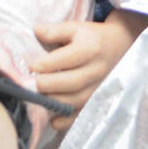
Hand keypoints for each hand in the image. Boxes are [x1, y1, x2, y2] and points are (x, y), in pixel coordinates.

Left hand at [32, 13, 147, 129]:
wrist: (120, 47)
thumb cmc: (92, 37)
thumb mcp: (76, 28)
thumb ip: (55, 31)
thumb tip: (35, 31)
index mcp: (91, 49)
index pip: (67, 59)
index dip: (46, 64)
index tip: (29, 66)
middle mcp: (97, 70)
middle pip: (71, 82)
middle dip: (47, 85)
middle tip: (27, 84)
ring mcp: (99, 88)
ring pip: (76, 100)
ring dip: (54, 102)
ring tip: (36, 98)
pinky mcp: (98, 100)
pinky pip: (84, 114)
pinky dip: (68, 121)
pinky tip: (54, 121)